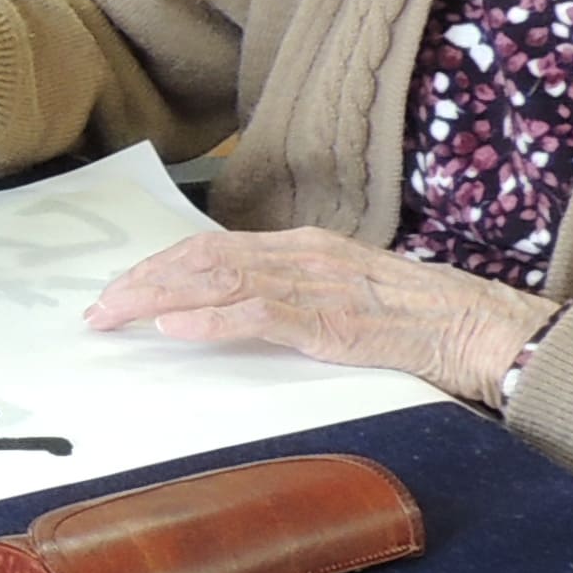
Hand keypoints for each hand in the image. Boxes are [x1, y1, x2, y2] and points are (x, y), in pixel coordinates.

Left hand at [78, 227, 544, 403]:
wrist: (474, 324)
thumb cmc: (413, 318)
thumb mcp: (343, 293)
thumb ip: (293, 294)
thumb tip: (237, 310)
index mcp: (301, 246)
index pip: (212, 247)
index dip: (159, 266)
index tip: (120, 287)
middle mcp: (299, 255)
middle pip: (201, 258)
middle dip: (143, 281)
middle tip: (99, 308)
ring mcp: (312, 283)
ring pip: (216, 280)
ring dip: (157, 297)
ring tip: (115, 315)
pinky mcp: (328, 318)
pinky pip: (256, 312)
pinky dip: (208, 318)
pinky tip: (172, 326)